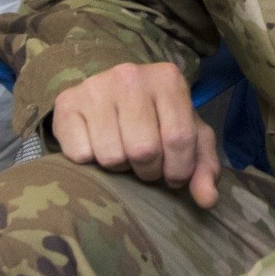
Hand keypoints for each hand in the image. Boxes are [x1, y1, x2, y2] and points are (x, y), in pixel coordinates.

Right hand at [50, 61, 219, 208]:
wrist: (108, 96)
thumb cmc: (156, 119)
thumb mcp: (187, 135)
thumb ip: (204, 166)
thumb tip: (208, 199)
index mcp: (167, 78)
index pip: (179, 138)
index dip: (179, 169)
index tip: (174, 176)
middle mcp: (130, 76)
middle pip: (144, 150)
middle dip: (148, 170)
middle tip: (146, 164)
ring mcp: (95, 87)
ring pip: (111, 156)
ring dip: (120, 167)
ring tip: (123, 152)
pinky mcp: (66, 103)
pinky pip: (80, 154)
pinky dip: (90, 162)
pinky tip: (98, 146)